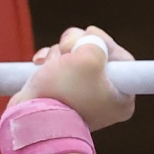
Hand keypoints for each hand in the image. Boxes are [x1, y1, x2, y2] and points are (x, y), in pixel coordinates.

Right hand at [10, 26, 135, 130]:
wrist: (32, 120)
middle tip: (67, 50)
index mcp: (121, 98)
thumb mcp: (89, 58)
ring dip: (59, 54)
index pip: (121, 58)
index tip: (90, 34)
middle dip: (76, 46)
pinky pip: (59, 69)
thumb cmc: (64, 92)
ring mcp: (81, 98)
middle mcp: (104, 99)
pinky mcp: (60, 96)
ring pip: (74, 59)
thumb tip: (88, 41)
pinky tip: (40, 63)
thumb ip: (96, 42)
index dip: (103, 41)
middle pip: (95, 55)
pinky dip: (49, 62)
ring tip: (51, 65)